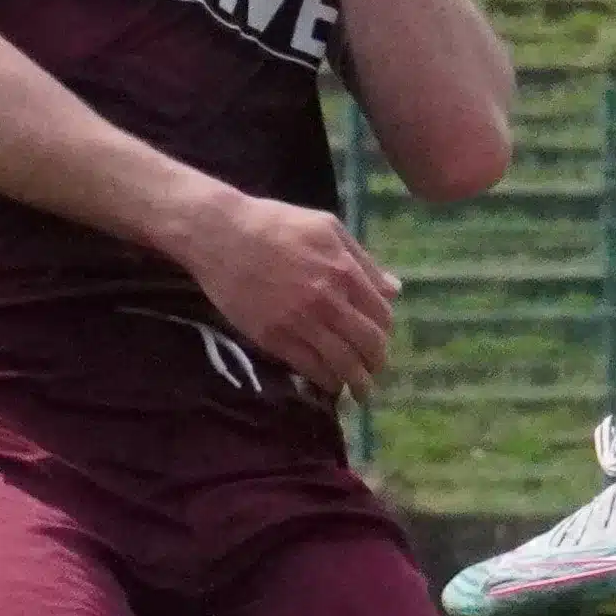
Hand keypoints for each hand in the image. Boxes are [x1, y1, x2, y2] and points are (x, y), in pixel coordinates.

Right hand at [171, 189, 395, 394]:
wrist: (221, 234)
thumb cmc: (275, 224)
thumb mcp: (327, 228)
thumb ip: (363, 260)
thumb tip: (395, 290)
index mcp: (344, 271)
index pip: (381, 315)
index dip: (384, 333)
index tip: (378, 341)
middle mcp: (327, 300)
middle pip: (367, 344)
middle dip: (376, 364)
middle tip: (374, 373)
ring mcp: (300, 321)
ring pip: (341, 364)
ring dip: (356, 383)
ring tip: (359, 392)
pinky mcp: (273, 337)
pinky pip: (308, 368)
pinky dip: (324, 380)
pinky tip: (328, 383)